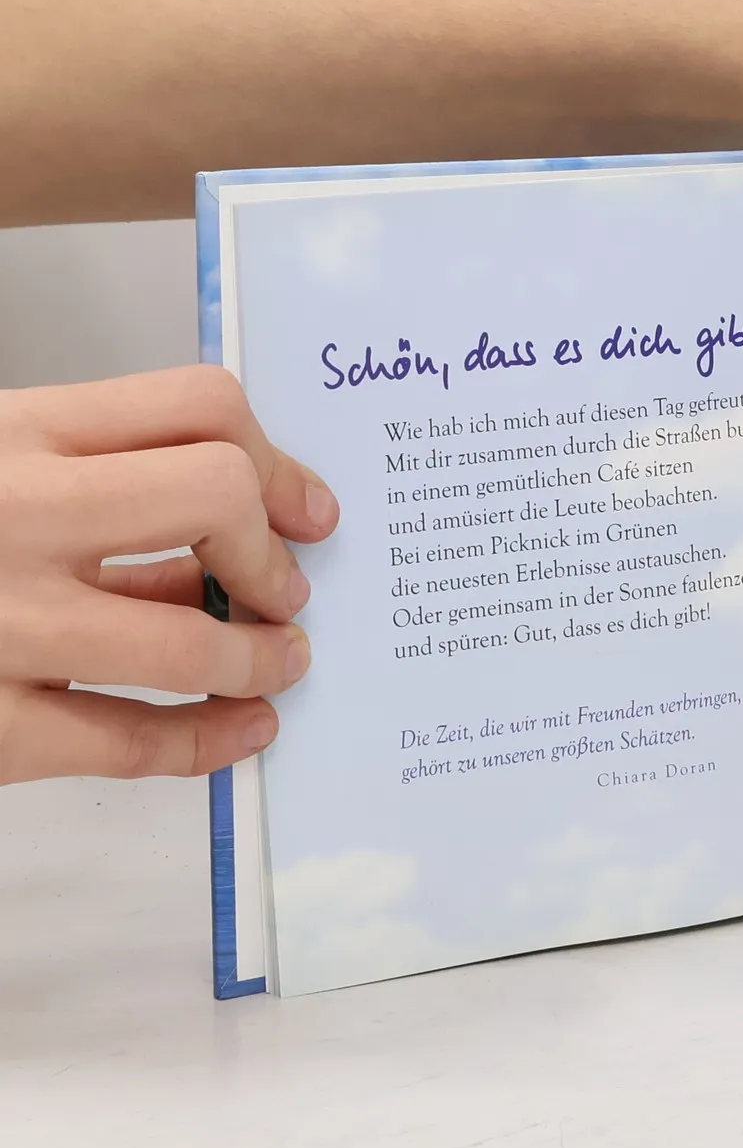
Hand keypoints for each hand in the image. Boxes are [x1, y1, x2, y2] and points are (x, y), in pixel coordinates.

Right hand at [0, 366, 336, 781]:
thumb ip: (93, 475)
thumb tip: (249, 517)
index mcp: (12, 431)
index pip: (196, 404)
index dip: (277, 460)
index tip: (308, 511)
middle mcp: (8, 513)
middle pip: (214, 498)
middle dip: (273, 555)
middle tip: (286, 592)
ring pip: (187, 644)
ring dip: (260, 659)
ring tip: (279, 664)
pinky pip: (126, 742)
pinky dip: (206, 743)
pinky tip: (243, 732)